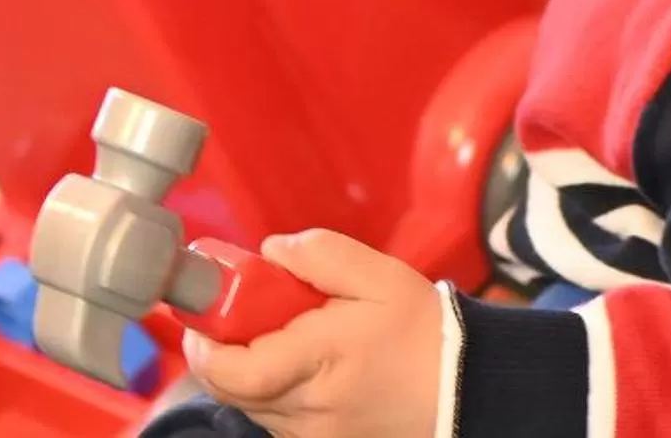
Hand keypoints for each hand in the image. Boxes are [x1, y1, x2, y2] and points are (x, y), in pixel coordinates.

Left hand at [182, 232, 445, 437]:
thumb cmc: (422, 333)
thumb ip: (317, 253)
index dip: (203, 343)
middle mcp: (308, 411)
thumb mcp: (376, 275)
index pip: (231, 371)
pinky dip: (274, 391)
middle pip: (230, 388)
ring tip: (287, 336)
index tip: (204, 310)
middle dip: (223, 347)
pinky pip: (274, 419)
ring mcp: (313, 437)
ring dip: (249, 369)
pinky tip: (304, 365)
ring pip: (250, 404)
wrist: (467, 388)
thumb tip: (269, 252)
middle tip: (243, 312)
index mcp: (317, 363)